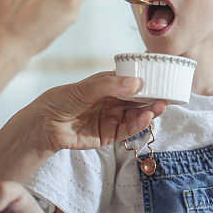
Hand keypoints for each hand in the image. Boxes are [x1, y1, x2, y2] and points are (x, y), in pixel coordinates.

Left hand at [14, 72, 166, 153]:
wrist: (45, 124)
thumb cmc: (62, 99)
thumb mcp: (85, 88)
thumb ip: (110, 86)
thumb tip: (136, 83)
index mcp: (109, 85)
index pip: (133, 81)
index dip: (147, 80)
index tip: (162, 78)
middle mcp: (114, 101)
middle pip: (139, 99)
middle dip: (153, 97)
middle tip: (167, 94)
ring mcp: (113, 118)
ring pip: (137, 114)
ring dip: (150, 111)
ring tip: (160, 106)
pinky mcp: (110, 135)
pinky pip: (128, 129)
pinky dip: (139, 124)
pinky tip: (147, 117)